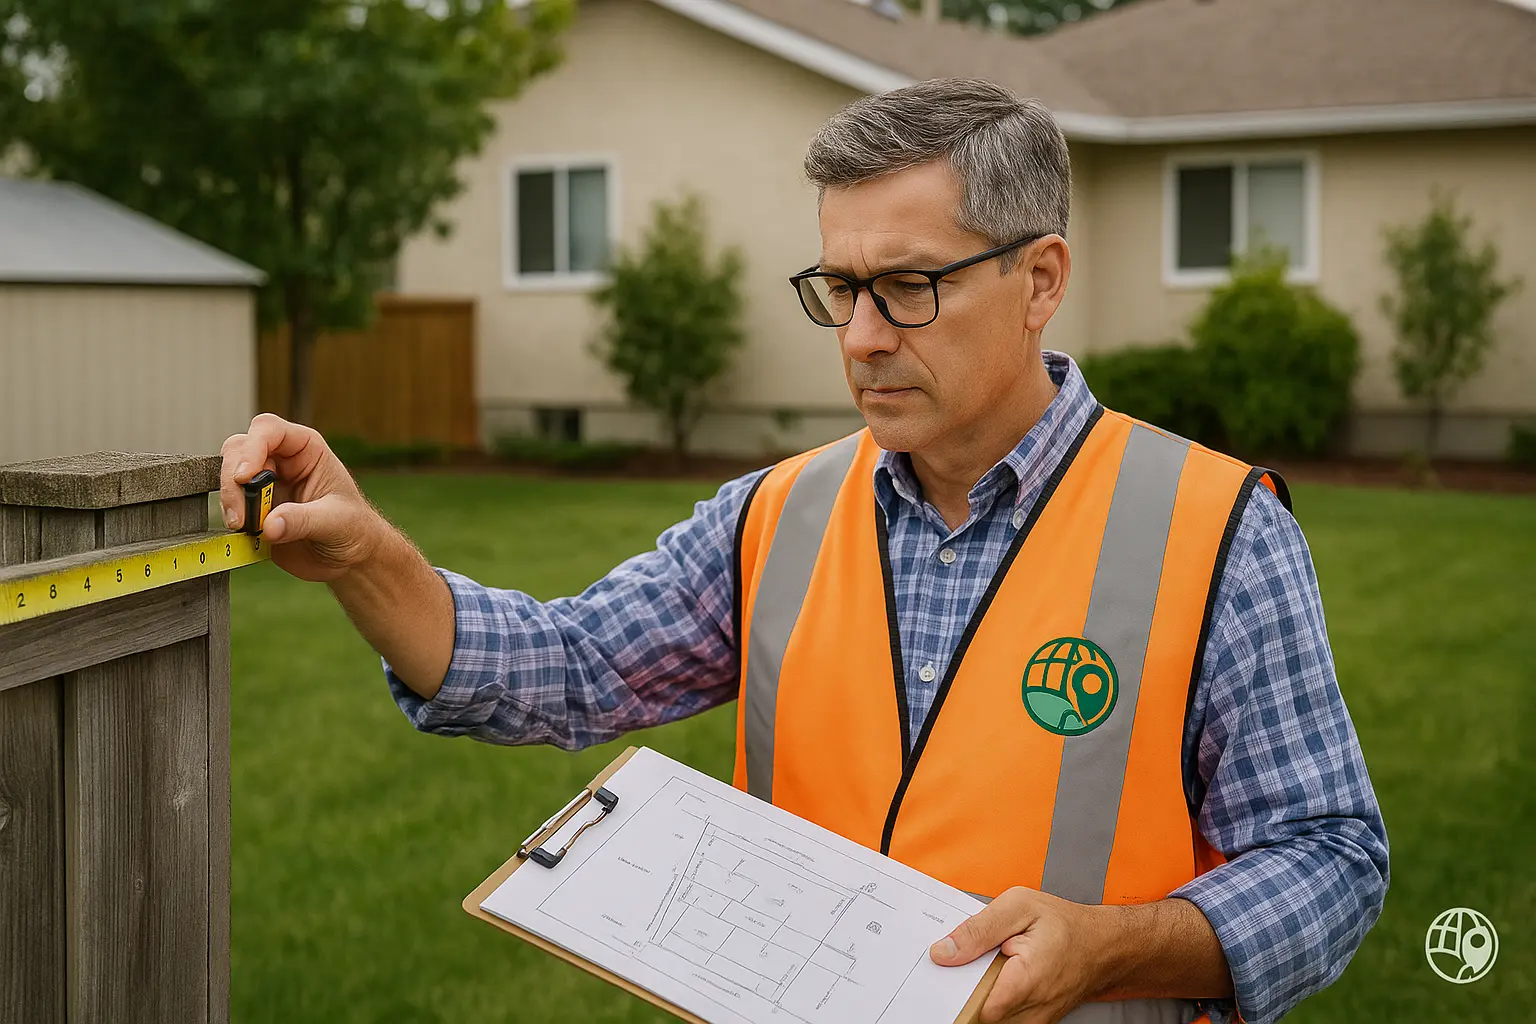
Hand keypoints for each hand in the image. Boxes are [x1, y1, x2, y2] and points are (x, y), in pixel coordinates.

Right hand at [219, 413, 387, 582]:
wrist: (350, 558)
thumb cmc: (353, 529)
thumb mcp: (336, 522)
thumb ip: (303, 520)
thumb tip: (269, 525)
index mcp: (306, 449)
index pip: (269, 430)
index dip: (252, 448)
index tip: (245, 477)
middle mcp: (281, 461)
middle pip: (239, 450)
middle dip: (233, 480)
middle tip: (240, 514)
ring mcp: (264, 484)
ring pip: (228, 476)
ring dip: (230, 501)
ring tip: (245, 528)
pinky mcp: (253, 509)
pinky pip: (229, 505)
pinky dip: (230, 517)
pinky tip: (245, 534)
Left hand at [929, 886, 1109, 1023]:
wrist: (1101, 944)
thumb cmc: (1064, 923)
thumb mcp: (1018, 906)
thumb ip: (978, 930)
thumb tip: (943, 952)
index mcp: (1027, 979)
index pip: (981, 1008)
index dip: (961, 990)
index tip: (954, 971)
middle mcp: (1034, 1008)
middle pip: (983, 1016)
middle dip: (971, 992)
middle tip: (976, 965)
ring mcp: (1036, 1020)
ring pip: (994, 1021)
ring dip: (985, 998)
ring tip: (995, 969)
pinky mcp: (1036, 1022)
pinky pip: (1007, 1020)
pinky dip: (998, 1002)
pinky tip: (1003, 979)